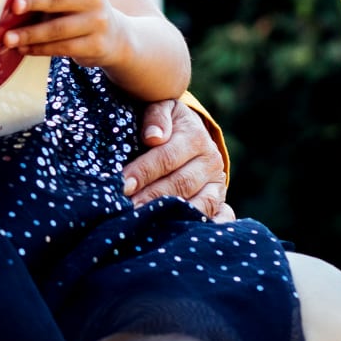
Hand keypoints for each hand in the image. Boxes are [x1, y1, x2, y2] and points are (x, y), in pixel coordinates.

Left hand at [0, 0, 134, 67]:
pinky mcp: (95, 45)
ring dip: (30, 34)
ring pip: (58, 29)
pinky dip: (39, 49)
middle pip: (58, 0)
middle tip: (13, 6)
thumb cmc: (79, 10)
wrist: (114, 37)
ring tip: (8, 38)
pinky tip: (23, 49)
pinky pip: (62, 48)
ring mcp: (97, 23)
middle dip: (34, 2)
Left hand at [123, 99, 232, 221]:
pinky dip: (194, 225)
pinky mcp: (218, 201)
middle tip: (126, 208)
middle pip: (179, 184)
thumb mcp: (161, 108)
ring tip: (143, 222)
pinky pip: (211, 216)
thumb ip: (157, 117)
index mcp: (195, 137)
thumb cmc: (165, 121)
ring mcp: (217, 184)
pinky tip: (172, 232)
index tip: (121, 184)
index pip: (167, 157)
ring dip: (170, 215)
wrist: (190, 132)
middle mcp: (210, 162)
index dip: (144, 171)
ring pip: (196, 204)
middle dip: (151, 197)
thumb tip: (153, 138)